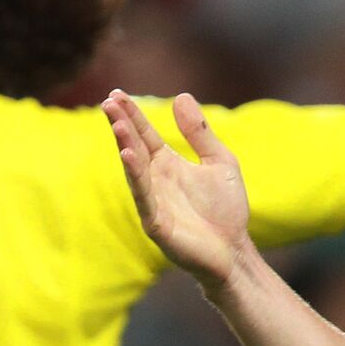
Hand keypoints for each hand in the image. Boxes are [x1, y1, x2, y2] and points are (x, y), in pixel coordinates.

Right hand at [101, 90, 251, 288]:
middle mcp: (155, 180)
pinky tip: (128, 157)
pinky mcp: (157, 224)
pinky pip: (144, 197)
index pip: (144, 134)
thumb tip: (181, 96)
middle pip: (134, 147)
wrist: (235, 251)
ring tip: (118, 125)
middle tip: (108, 102)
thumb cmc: (226, 210)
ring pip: (135, 170)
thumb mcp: (219, 161)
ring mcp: (153, 202)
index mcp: (167, 164)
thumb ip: (199, 132)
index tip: (116, 94)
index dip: (132, 115)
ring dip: (126, 147)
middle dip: (122, 125)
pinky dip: (136, 177)